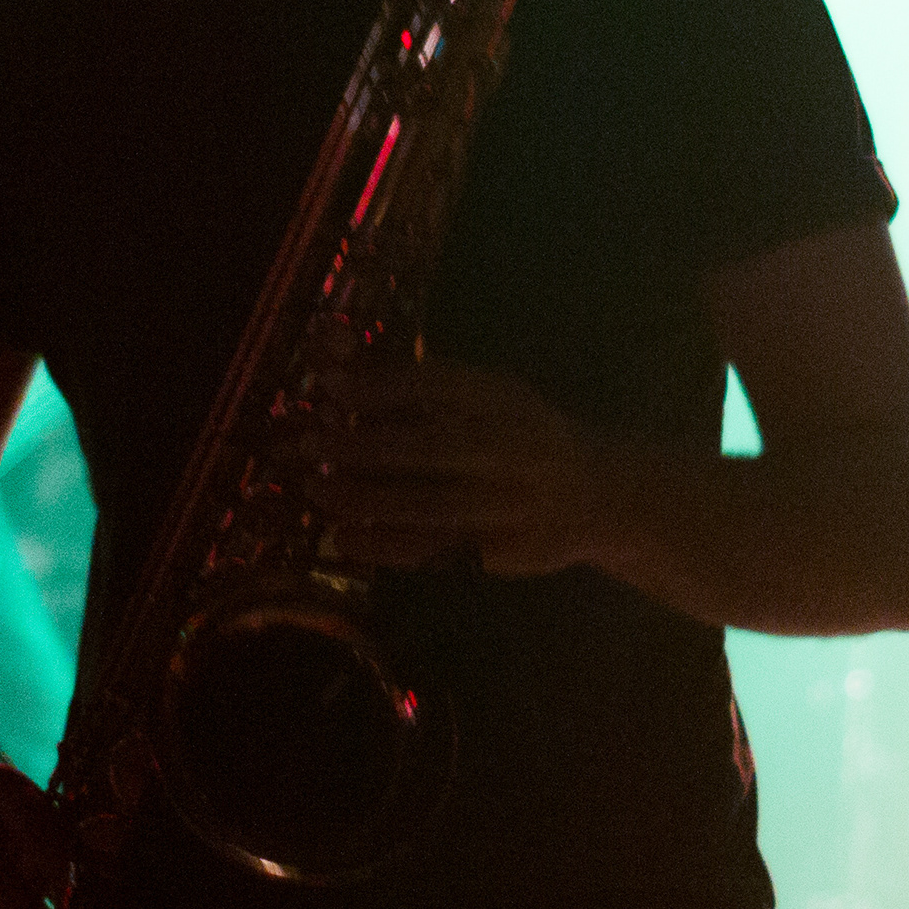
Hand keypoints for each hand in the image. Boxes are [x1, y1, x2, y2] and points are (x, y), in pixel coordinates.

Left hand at [312, 359, 610, 579]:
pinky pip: (439, 552)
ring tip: (316, 488)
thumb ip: (418, 385)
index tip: (328, 387)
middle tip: (306, 443)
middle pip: (431, 449)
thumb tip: (330, 355)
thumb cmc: (523, 435)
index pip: (439, 385)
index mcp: (507, 400)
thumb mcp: (487, 398)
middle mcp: (516, 449)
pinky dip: (386, 547)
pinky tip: (344, 537)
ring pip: (430, 507)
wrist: (602, 495)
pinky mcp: (509, 553)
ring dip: (366, 499)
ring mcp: (515, 506)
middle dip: (363, 447)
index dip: (380, 385)